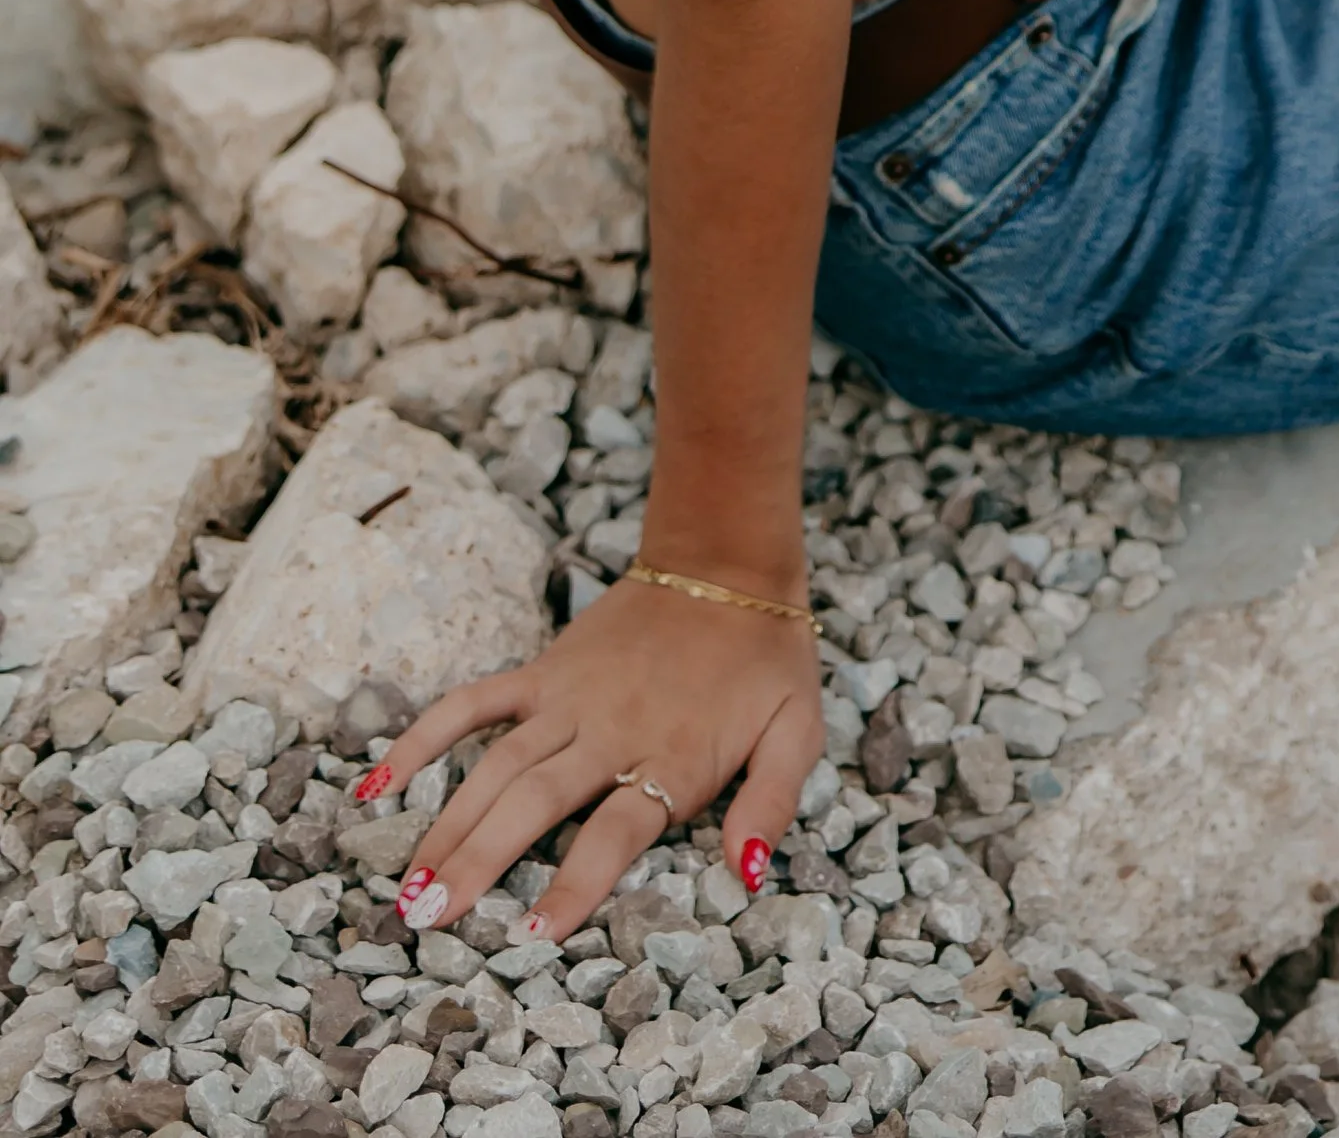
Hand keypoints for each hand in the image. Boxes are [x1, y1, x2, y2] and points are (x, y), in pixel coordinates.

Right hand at [359, 576, 823, 935]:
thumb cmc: (764, 658)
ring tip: (406, 888)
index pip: (614, 832)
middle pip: (533, 803)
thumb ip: (772, 803)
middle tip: (428, 923)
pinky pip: (472, 704)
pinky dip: (423, 738)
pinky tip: (377, 781)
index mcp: (670, 756)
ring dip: (446, 825)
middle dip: (478, 864)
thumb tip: (745, 875)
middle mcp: (608, 731)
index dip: (575, 885)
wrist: (727, 561)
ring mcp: (566, 698)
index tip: (532, 939)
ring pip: (494, 766)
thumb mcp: (797, 731)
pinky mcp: (543, 670)